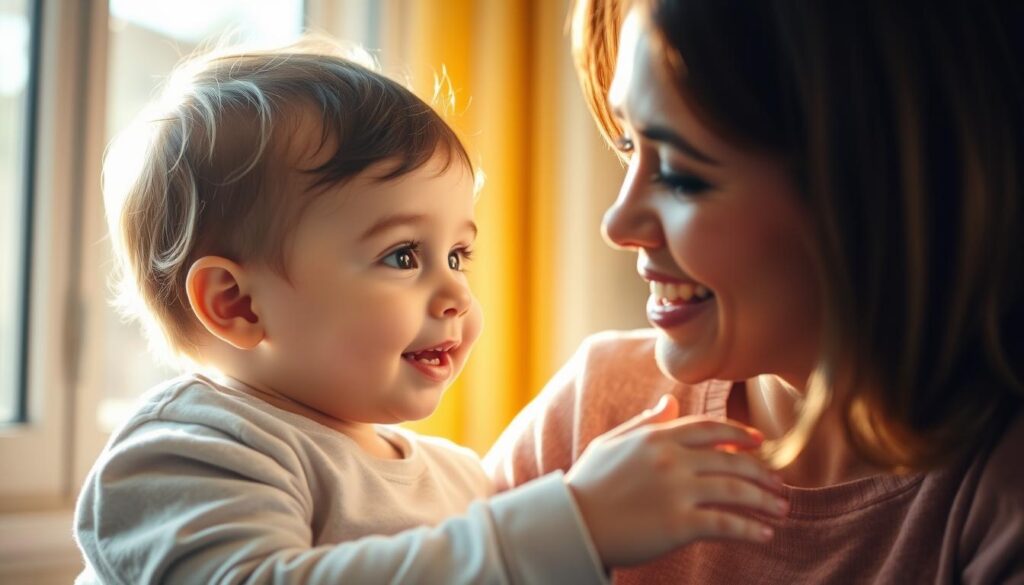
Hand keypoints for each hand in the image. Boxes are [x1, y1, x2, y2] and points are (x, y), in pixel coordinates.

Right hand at [566, 394, 786, 567]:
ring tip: (780, 511)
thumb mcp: (611, 443)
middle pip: (731, 460)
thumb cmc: (587, 485)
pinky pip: (726, 523)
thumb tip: (670, 401)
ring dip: (765, 501)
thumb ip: (645, 422)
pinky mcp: (679, 524)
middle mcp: (671, 459)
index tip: (761, 443)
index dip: (740, 434)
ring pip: (736, 490)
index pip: (710, 428)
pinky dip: (750, 529)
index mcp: (656, 437)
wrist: (570, 524)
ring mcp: (677, 491)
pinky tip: (764, 534)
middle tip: (779, 484)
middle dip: (762, 472)